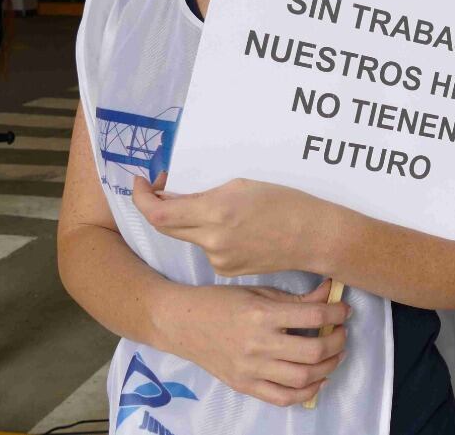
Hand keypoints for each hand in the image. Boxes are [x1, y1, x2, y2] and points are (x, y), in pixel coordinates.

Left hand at [133, 174, 337, 276]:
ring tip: (216, 208)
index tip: (141, 183)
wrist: (313, 237)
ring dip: (189, 221)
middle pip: (165, 226)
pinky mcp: (226, 270)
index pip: (158, 212)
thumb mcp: (241, 185)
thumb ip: (204, 194)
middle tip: (166, 189)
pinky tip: (235, 229)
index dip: (140, 198)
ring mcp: (218, 259)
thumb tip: (175, 198)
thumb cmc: (285, 202)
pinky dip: (210, 236)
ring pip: (188, 237)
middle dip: (160, 206)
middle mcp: (211, 239)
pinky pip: (207, 250)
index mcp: (215, 211)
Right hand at [156, 279, 348, 406]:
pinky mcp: (244, 386)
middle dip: (338, 341)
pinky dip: (307, 392)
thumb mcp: (259, 292)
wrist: (183, 324)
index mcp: (262, 314)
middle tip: (342, 332)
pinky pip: (283, 398)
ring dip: (328, 366)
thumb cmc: (221, 302)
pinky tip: (317, 379)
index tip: (344, 309)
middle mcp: (258, 344)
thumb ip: (296, 298)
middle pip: (313, 351)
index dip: (336, 313)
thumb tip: (329, 292)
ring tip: (335, 354)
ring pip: (303, 378)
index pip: (312, 317)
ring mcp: (251, 369)